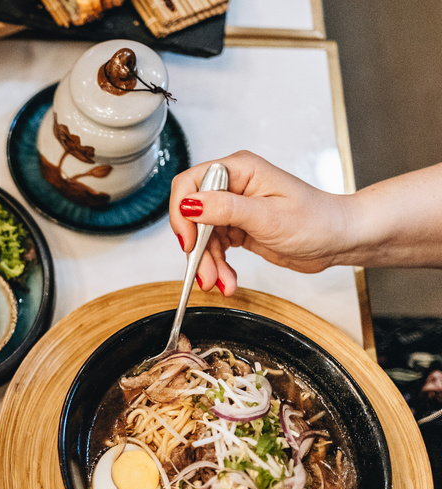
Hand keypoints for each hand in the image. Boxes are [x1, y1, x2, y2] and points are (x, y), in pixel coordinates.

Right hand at [169, 151, 357, 294]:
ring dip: (207, 264)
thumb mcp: (268, 216)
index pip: (190, 184)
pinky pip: (214, 248)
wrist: (340, 240)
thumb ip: (225, 208)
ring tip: (220, 283)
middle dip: (197, 249)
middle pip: (192, 216)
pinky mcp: (237, 227)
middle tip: (205, 275)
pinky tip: (227, 280)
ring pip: (201, 237)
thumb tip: (189, 204)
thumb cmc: (318, 221)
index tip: (189, 242)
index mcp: (240, 170)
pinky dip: (217, 267)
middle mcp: (233, 186)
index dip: (182, 213)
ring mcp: (234, 208)